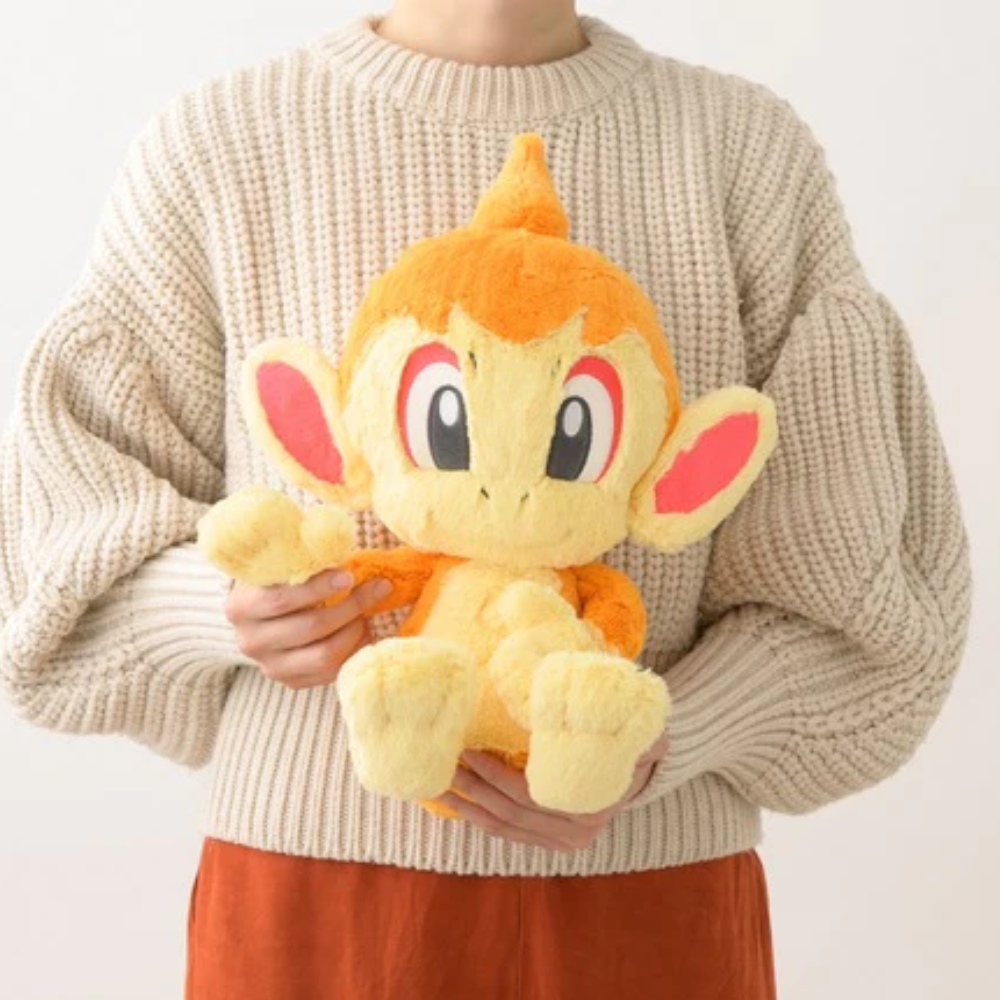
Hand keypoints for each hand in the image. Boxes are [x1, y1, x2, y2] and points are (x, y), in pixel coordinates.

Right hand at [224, 567, 392, 688]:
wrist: (258, 614)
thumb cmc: (276, 577)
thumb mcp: (278, 560)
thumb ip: (299, 553)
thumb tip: (337, 540)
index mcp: (240, 607)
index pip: (281, 599)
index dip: (318, 587)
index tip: (349, 575)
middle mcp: (250, 641)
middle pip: (309, 628)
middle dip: (350, 606)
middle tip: (378, 588)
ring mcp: (269, 666)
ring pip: (323, 655)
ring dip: (355, 630)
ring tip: (370, 610)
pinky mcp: (290, 681)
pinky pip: (330, 673)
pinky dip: (353, 651)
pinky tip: (363, 630)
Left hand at [436, 728, 670, 850]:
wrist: (642, 763)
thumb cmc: (636, 736)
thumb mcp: (644, 729)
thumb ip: (632, 726)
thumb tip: (614, 708)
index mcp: (590, 806)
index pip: (530, 794)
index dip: (495, 775)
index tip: (468, 750)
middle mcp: (577, 833)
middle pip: (510, 813)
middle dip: (471, 789)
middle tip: (441, 763)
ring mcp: (562, 842)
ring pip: (503, 828)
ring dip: (466, 809)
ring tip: (434, 787)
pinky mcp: (549, 842)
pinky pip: (506, 833)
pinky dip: (478, 818)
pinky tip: (454, 802)